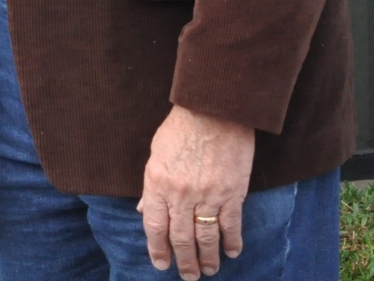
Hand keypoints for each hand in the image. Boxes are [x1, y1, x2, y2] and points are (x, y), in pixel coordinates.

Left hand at [138, 105, 254, 279]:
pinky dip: (232, 242)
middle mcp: (180, 194)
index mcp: (157, 183)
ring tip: (209, 270)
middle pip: (180, 237)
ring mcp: (208, 195)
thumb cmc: (181, 128)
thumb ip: (151, 187)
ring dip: (208, 258)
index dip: (157, 249)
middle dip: (184, 261)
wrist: (214, 109)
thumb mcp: (156, 154)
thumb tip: (141, 211)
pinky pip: (231, 225)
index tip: (161, 264)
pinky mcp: (232, 192)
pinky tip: (231, 253)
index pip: (154, 226)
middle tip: (188, 276)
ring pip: (206, 236)